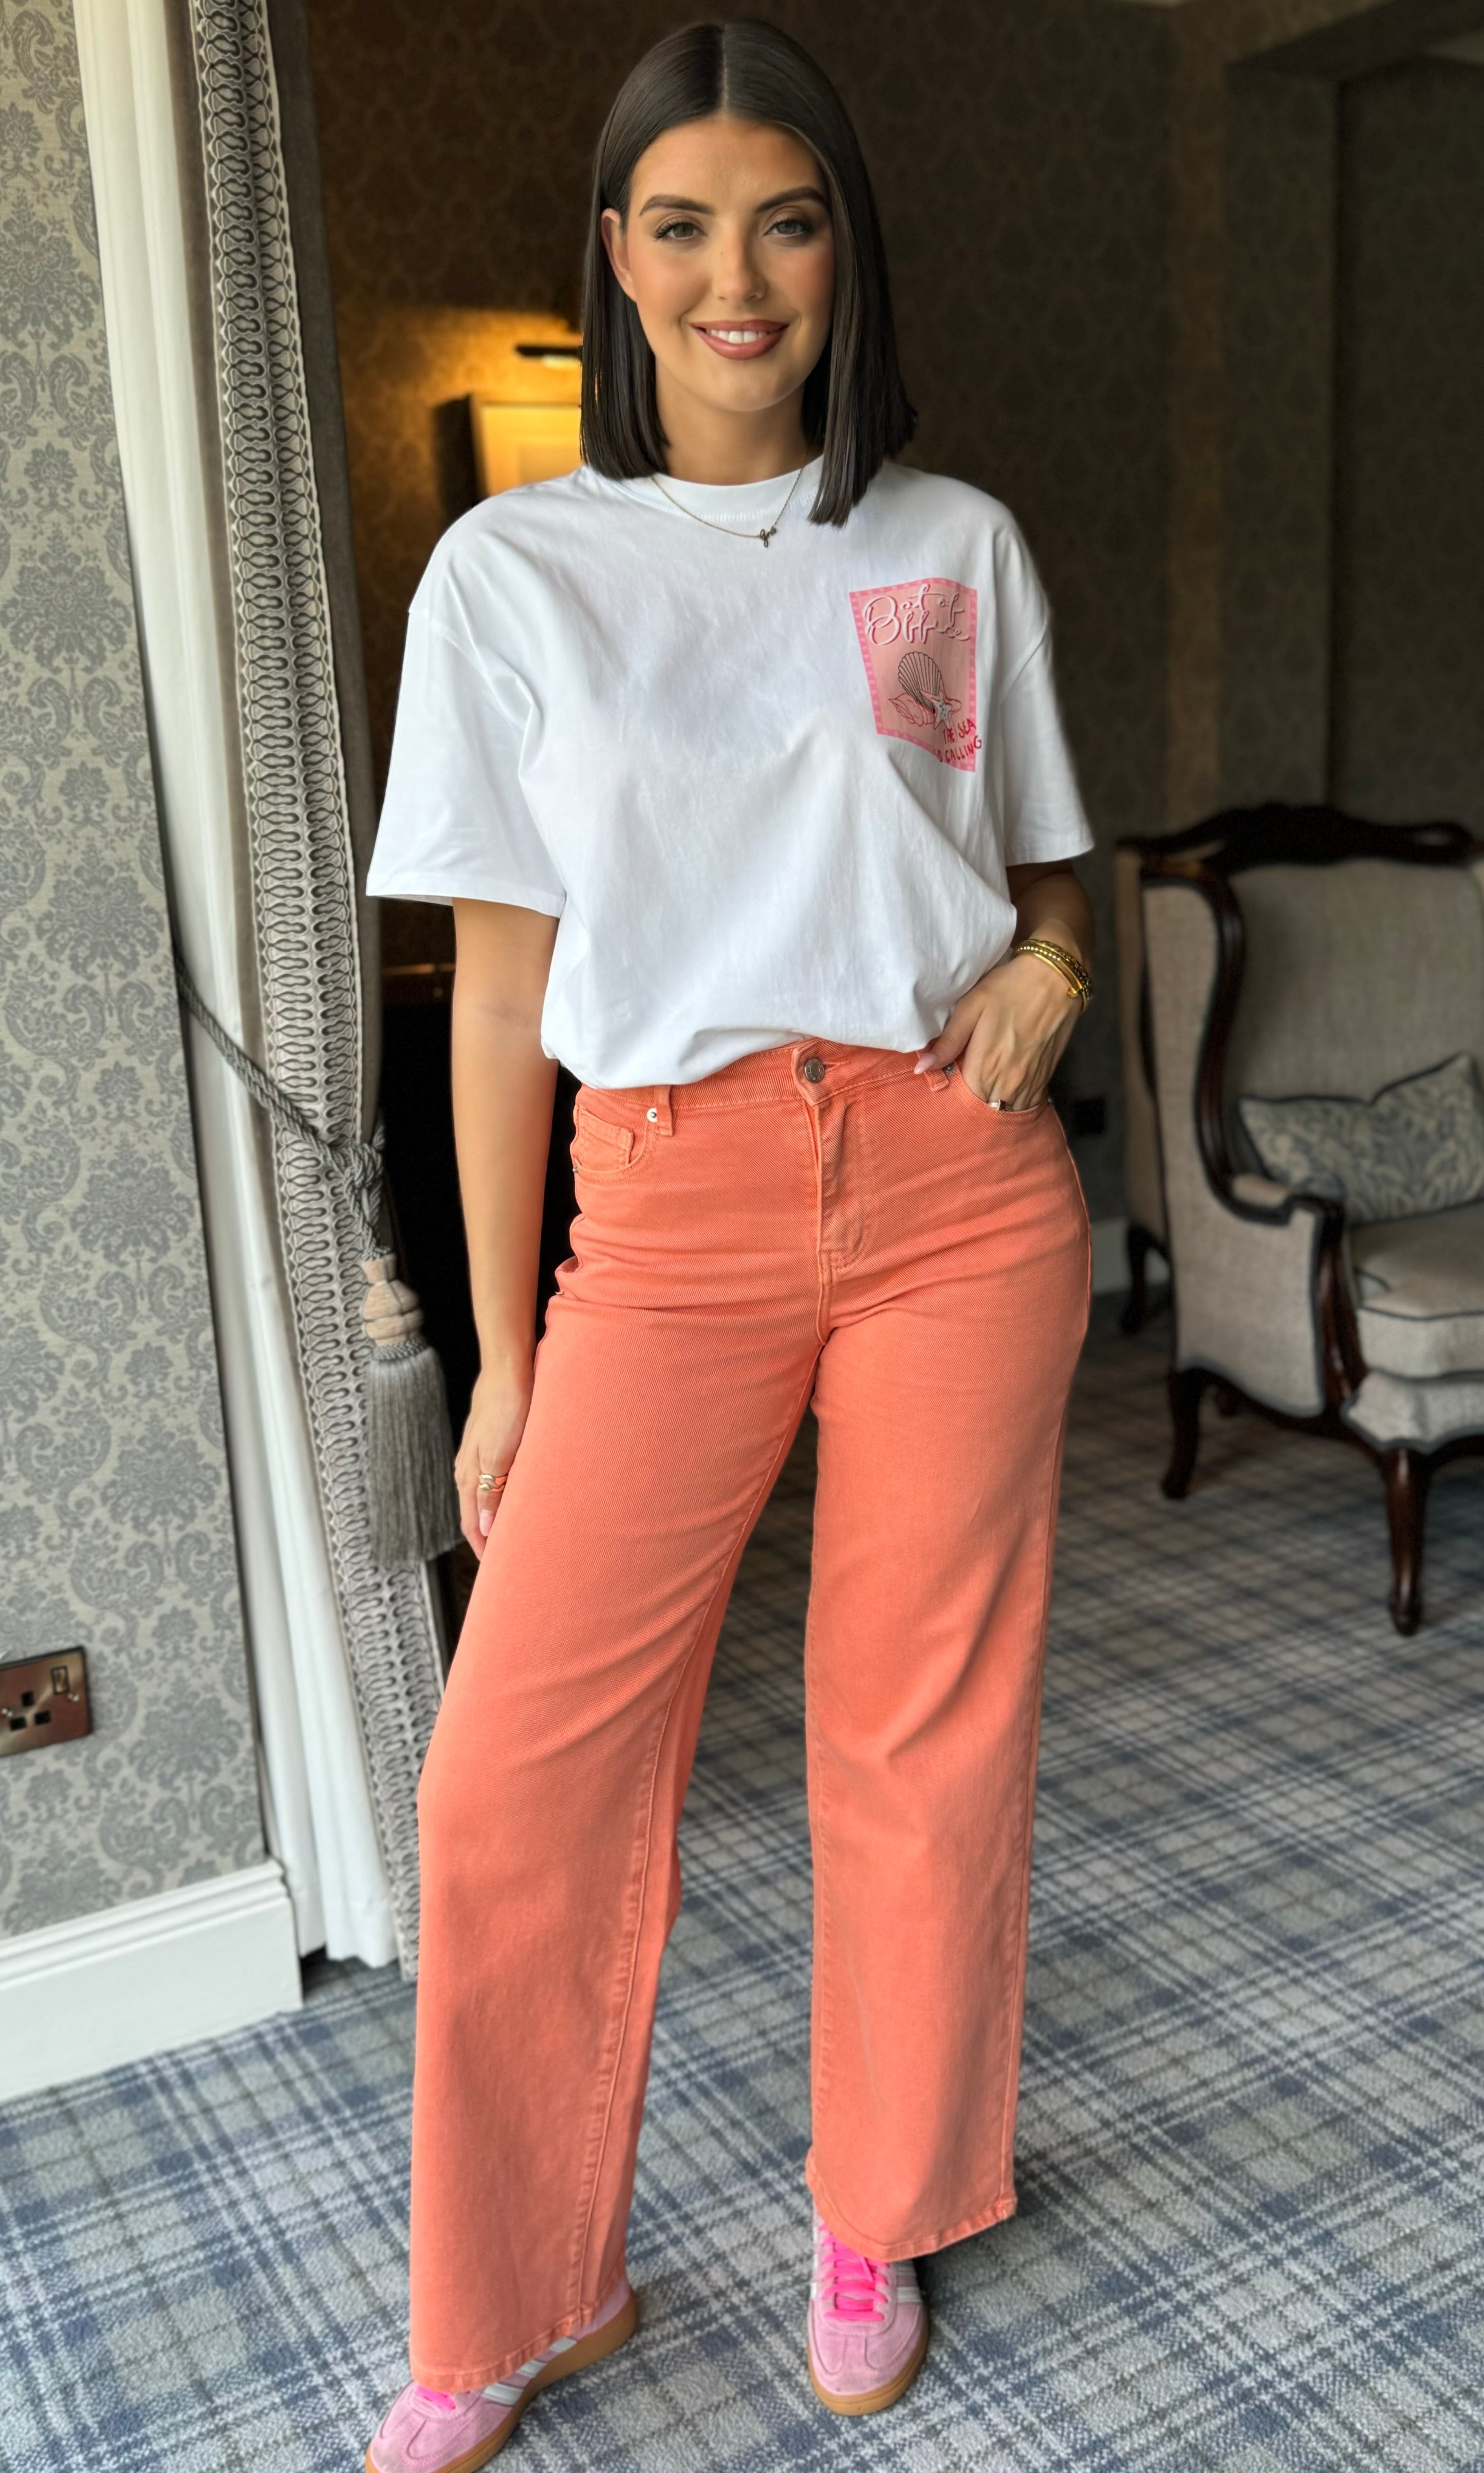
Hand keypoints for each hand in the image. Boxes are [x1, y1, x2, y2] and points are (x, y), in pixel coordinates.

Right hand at [454, 1355, 534, 1555]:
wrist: (508, 1369)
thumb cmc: (508, 1408)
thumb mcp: (500, 1453)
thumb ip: (491, 1490)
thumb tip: (483, 1526)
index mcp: (469, 1475)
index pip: (471, 1522)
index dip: (481, 1547)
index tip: (494, 1568)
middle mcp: (468, 1468)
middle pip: (474, 1512)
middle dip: (486, 1536)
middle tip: (505, 1557)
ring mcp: (477, 1453)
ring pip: (482, 1495)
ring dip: (493, 1516)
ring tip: (511, 1531)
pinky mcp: (489, 1441)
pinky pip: (491, 1478)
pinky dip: (499, 1495)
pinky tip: (512, 1495)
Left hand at [915, 952, 1079, 1108]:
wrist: (1056, 978)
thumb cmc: (1007, 989)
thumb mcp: (970, 1008)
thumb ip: (948, 1042)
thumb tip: (920, 1070)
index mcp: (984, 1067)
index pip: (962, 1101)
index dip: (953, 1096)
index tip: (949, 1082)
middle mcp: (1008, 1082)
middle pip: (984, 1109)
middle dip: (973, 1102)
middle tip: (967, 1081)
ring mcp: (1029, 1083)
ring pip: (1007, 1109)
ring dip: (995, 1102)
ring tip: (986, 1084)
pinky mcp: (1045, 1077)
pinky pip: (1027, 1102)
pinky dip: (1015, 1099)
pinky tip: (1007, 1085)